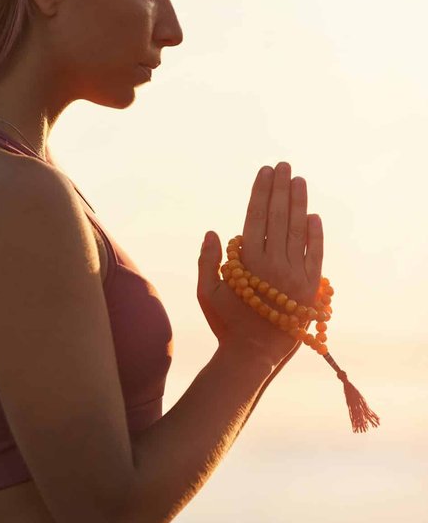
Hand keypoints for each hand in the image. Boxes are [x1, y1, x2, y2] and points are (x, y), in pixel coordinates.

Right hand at [196, 162, 323, 364]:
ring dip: (298, 203)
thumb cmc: (226, 322)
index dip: (261, 192)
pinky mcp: (310, 288)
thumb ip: (207, 260)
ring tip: (299, 180)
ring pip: (297, 231)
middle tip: (284, 166)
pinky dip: (315, 235)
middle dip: (281, 188)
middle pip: (278, 217)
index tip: (265, 171)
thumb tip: (213, 231)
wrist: (253, 355)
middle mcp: (273, 264)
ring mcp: (294, 275)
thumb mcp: (206, 292)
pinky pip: (315, 256)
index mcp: (248, 263)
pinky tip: (313, 215)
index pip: (256, 217)